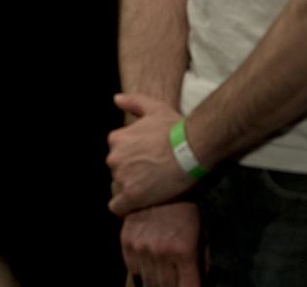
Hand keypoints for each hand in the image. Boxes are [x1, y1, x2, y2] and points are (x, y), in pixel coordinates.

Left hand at [107, 93, 192, 214]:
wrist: (193, 148)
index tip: (145, 163)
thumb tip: (116, 99)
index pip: (116, 154)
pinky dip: (125, 208)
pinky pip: (117, 207)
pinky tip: (137, 206)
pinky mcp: (131, 196)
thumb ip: (133, 102)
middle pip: (117, 170)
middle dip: (131, 173)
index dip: (131, 160)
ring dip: (131, 189)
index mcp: (116, 139)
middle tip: (151, 176)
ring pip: (119, 187)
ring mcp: (122, 177)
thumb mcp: (154, 108)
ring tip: (152, 189)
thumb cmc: (176, 128)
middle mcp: (114, 157)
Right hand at [120, 202, 200, 286]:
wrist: (160, 181)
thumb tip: (201, 284)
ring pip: (148, 281)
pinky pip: (132, 268)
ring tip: (162, 273)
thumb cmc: (186, 210)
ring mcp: (141, 247)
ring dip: (157, 281)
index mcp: (184, 251)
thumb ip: (201, 265)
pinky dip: (141, 269)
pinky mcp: (127, 241)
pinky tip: (149, 262)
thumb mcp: (201, 236)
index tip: (188, 286)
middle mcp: (161, 252)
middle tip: (175, 279)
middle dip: (172, 286)